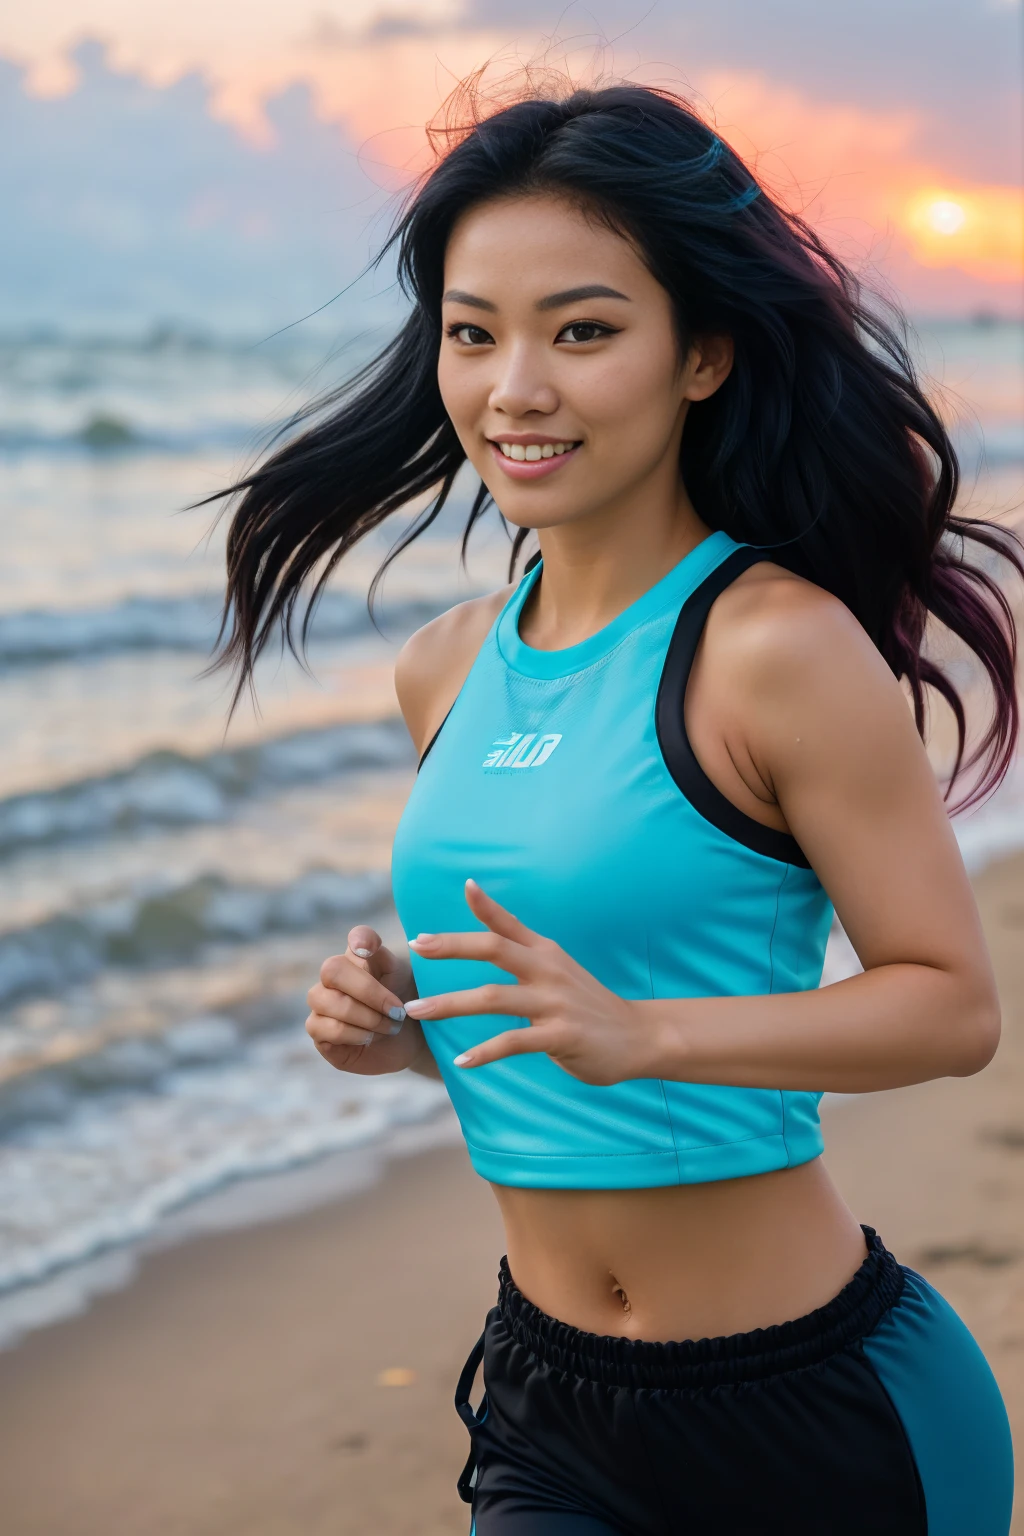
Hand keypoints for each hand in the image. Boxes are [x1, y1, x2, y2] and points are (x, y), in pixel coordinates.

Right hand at [306, 925, 424, 1075]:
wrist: (408, 1047)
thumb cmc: (405, 1009)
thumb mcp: (404, 984)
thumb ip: (387, 962)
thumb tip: (365, 948)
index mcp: (361, 958)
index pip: (358, 936)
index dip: (360, 938)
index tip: (368, 949)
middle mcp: (335, 976)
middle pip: (333, 969)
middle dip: (368, 991)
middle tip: (397, 1010)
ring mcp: (322, 1002)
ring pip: (328, 1001)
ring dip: (366, 1017)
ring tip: (389, 1027)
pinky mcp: (318, 1031)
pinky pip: (326, 1028)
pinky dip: (354, 1034)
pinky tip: (370, 1038)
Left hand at [403, 880, 659, 1085]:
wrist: (639, 1035)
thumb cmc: (589, 1004)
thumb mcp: (560, 969)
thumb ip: (527, 952)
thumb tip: (492, 936)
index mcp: (546, 952)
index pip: (509, 923)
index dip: (485, 904)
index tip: (463, 885)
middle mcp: (548, 970)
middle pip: (494, 948)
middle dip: (452, 946)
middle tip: (416, 946)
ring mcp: (555, 1002)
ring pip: (494, 998)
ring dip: (450, 1004)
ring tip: (417, 1012)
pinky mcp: (560, 1035)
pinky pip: (514, 1041)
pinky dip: (484, 1051)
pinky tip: (461, 1061)